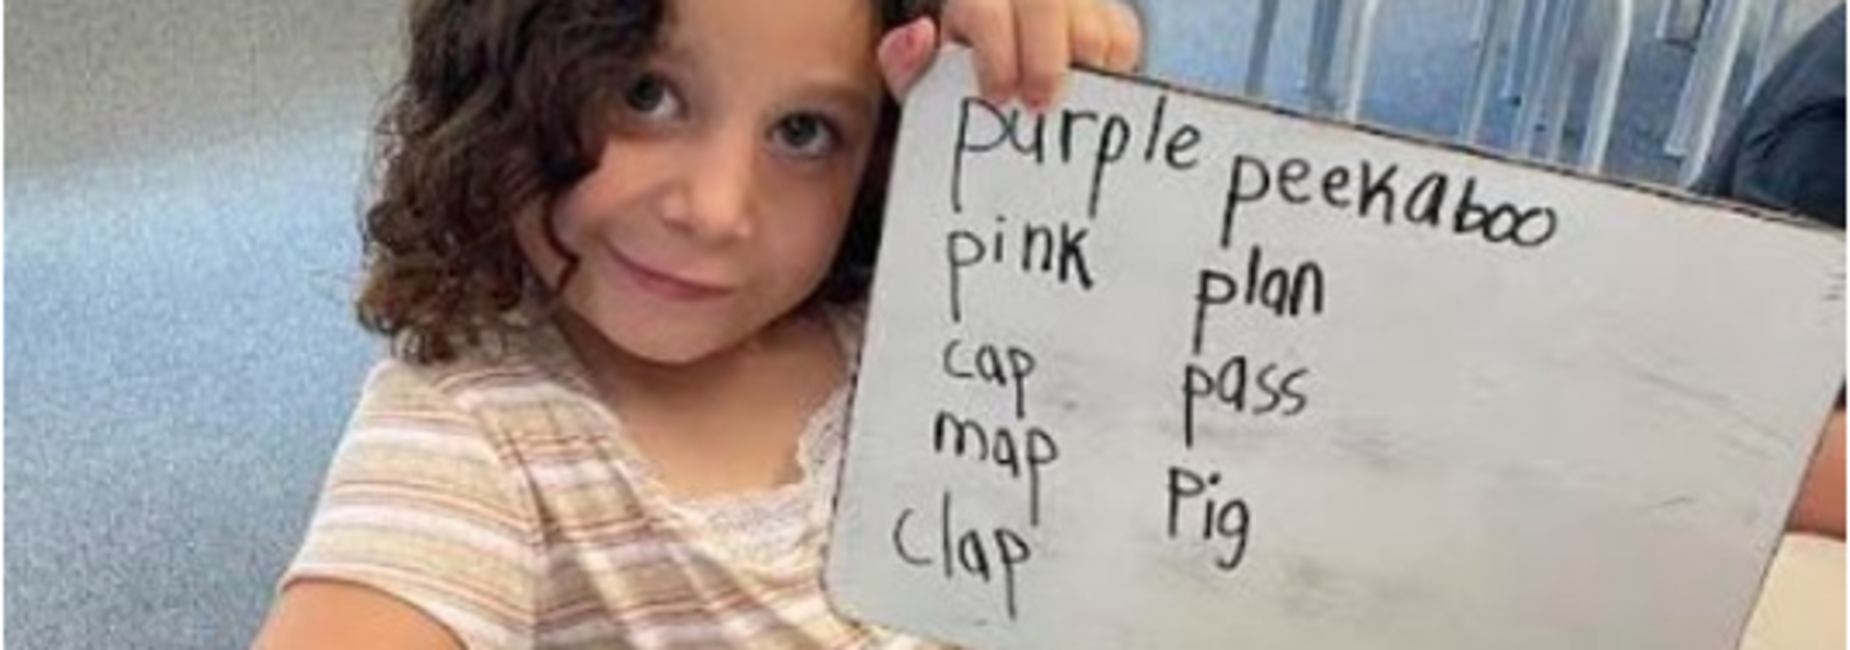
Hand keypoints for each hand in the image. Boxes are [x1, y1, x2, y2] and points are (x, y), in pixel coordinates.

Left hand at [877, 0, 1143, 109]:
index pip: (988, 10)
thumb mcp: (921, 72)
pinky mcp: (1111, 13)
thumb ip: (906, 63)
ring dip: (1078, 72)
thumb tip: (919, 33)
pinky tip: (1081, 87)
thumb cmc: (956, 74)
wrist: (997, 60)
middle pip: (1046, 5)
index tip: (997, 97)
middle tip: (1037, 106)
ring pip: (1093, 26)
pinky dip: (1109, 71)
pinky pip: (1123, 38)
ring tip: (1055, 99)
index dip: (996, 57)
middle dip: (1043, 63)